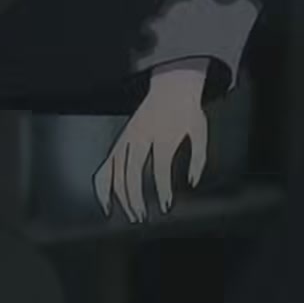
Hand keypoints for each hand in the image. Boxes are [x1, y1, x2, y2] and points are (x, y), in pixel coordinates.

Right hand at [92, 60, 208, 221]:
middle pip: (131, 172)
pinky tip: (107, 206)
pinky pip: (105, 167)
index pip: (159, 167)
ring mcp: (126, 138)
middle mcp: (140, 136)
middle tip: (143, 217)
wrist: (171, 85)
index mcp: (162, 133)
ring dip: (121, 197)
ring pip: (116, 172)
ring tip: (132, 215)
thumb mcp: (200, 130)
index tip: (166, 206)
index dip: (162, 189)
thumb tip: (191, 182)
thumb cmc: (188, 110)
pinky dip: (102, 187)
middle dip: (135, 198)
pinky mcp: (119, 141)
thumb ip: (199, 158)